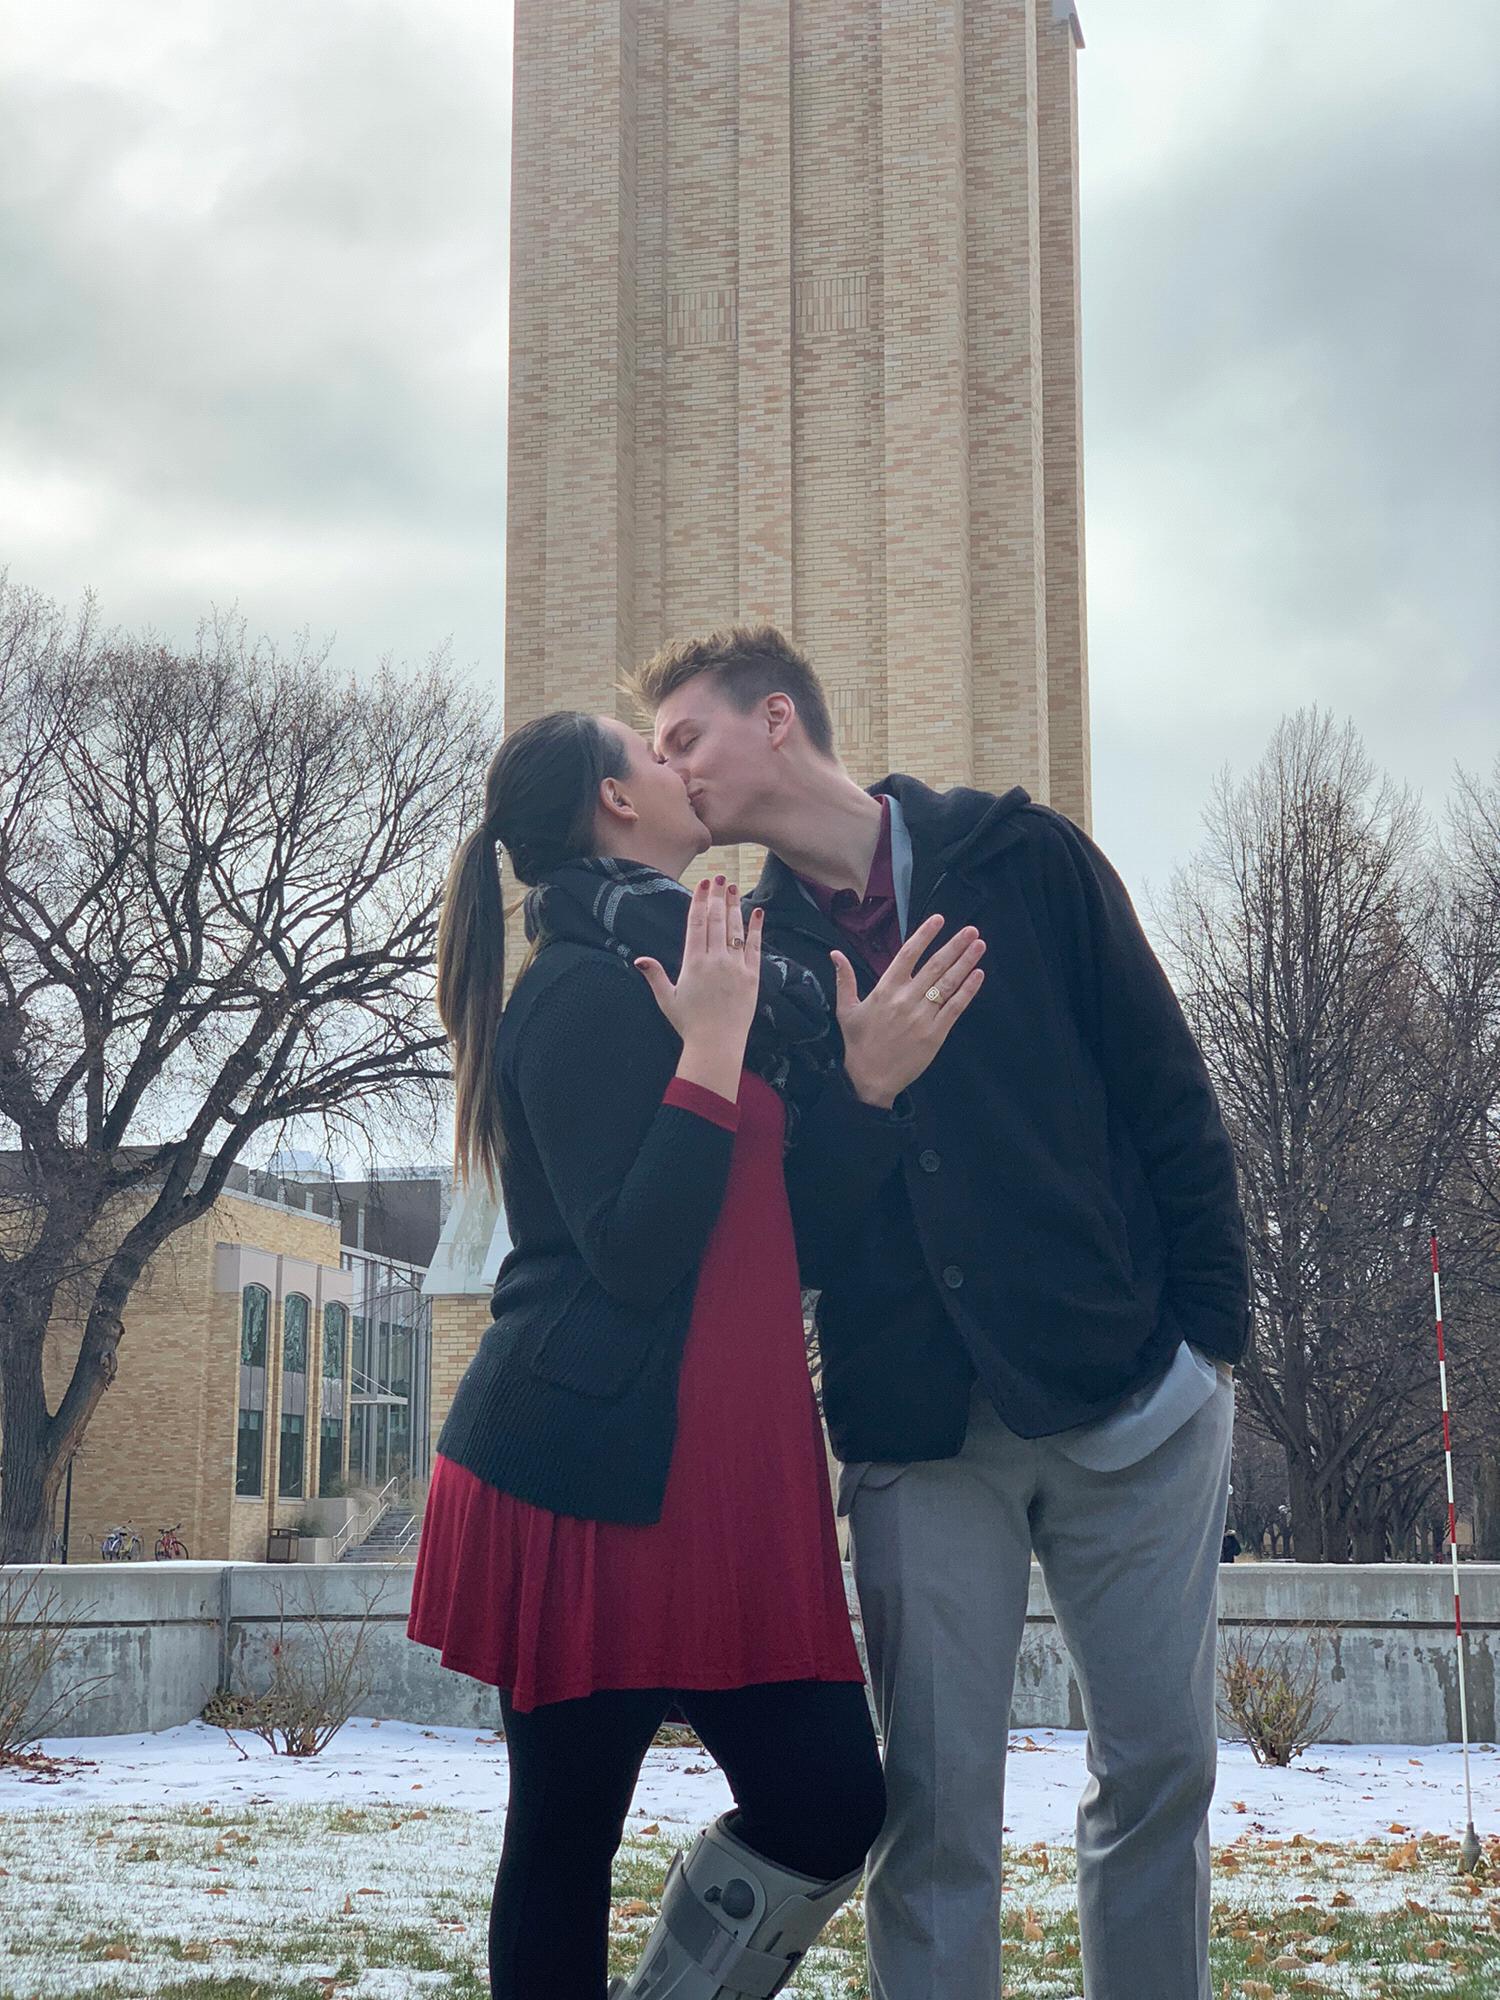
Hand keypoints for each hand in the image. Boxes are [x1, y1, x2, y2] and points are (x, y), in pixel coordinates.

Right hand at [635, 877, 764, 1061]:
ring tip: (734, 887)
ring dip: (735, 906)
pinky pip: (756, 947)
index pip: (696, 924)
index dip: (699, 902)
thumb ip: (655, 976)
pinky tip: (758, 912)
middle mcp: (715, 960)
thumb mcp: (667, 999)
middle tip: (720, 877)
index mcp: (693, 963)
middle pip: (717, 920)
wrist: (717, 1044)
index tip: (703, 885)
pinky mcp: (752, 976)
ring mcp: (736, 967)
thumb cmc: (689, 1023)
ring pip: (735, 929)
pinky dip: (756, 928)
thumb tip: (639, 959)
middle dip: (718, 897)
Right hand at [832, 915, 985, 1107]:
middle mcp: (906, 999)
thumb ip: (844, 979)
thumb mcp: (846, 1009)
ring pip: (948, 983)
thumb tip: (835, 953)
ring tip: (979, 945)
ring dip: (966, 963)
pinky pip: (955, 1007)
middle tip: (971, 930)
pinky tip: (978, 975)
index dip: (925, 935)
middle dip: (955, 945)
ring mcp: (923, 1016)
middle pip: (935, 966)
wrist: (870, 1079)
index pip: (908, 954)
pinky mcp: (936, 1034)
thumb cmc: (858, 1044)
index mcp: (885, 989)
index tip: (939, 919)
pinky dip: (968, 990)